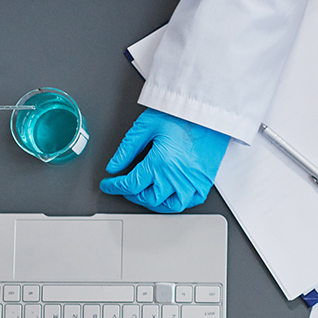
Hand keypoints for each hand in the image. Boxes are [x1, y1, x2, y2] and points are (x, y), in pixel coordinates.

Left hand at [100, 108, 230, 212]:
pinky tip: (170, 194)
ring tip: (145, 193)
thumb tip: (114, 165)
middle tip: (125, 187)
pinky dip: (177, 202)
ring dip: (154, 203)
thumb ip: (127, 148)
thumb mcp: (147, 125)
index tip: (109, 184)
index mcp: (161, 162)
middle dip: (132, 195)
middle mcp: (177, 176)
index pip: (131, 184)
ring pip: (169, 206)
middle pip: (149, 198)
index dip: (115, 186)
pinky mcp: (204, 180)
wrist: (208, 111)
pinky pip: (190, 202)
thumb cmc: (182, 115)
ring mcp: (193, 181)